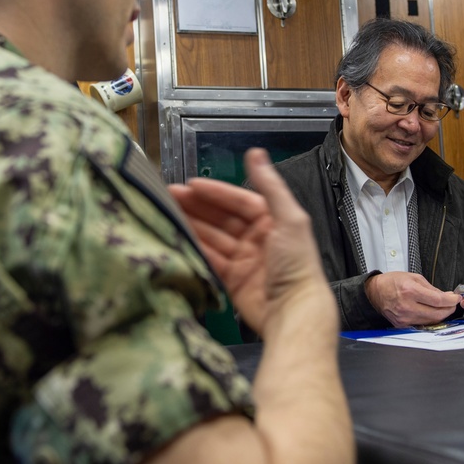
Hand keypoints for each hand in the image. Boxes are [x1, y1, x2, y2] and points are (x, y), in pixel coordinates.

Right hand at [167, 148, 331, 336]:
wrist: (295, 311)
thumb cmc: (297, 263)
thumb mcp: (288, 218)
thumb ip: (270, 186)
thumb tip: (256, 152)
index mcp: (272, 221)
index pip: (238, 200)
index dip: (215, 192)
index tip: (191, 184)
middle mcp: (257, 238)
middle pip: (222, 218)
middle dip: (197, 207)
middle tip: (169, 196)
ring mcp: (244, 260)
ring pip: (213, 238)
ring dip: (192, 226)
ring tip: (167, 215)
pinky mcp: (233, 280)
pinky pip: (211, 261)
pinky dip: (196, 250)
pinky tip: (178, 241)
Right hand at [363, 271, 459, 327]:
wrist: (374, 292)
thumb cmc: (392, 282)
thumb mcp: (413, 277)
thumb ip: (431, 288)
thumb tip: (447, 296)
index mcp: (410, 291)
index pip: (437, 300)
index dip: (450, 301)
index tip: (456, 298)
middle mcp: (407, 306)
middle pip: (436, 314)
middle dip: (448, 309)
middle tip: (452, 304)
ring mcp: (404, 318)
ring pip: (431, 321)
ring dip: (440, 315)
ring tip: (443, 307)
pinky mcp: (402, 325)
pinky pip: (422, 324)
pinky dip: (429, 319)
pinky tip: (431, 312)